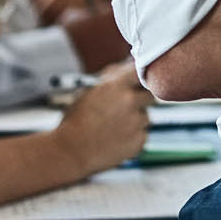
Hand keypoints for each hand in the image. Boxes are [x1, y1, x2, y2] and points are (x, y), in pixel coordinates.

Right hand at [53, 61, 151, 180]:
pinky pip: (142, 134)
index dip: (143, 76)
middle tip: (127, 105)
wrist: (71, 152)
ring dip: (135, 119)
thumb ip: (110, 79)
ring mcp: (136, 122)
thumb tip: (125, 68)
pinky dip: (133, 136)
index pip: (141, 71)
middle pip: (149, 95)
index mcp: (117, 86)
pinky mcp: (139, 141)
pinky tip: (115, 139)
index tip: (140, 80)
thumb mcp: (88, 91)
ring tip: (113, 127)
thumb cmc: (76, 119)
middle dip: (140, 98)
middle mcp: (130, 102)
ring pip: (145, 116)